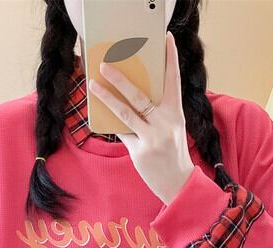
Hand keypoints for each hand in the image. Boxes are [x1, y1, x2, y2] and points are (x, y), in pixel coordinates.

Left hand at [89, 31, 194, 204]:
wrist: (179, 183)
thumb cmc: (173, 153)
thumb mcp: (172, 129)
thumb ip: (158, 112)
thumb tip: (132, 96)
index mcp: (176, 114)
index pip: (173, 81)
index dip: (170, 60)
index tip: (166, 39)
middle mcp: (165, 123)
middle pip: (140, 95)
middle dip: (121, 79)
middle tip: (106, 64)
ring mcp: (152, 138)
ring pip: (126, 112)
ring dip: (107, 97)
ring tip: (94, 84)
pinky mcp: (140, 152)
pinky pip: (123, 132)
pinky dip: (113, 123)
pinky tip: (102, 112)